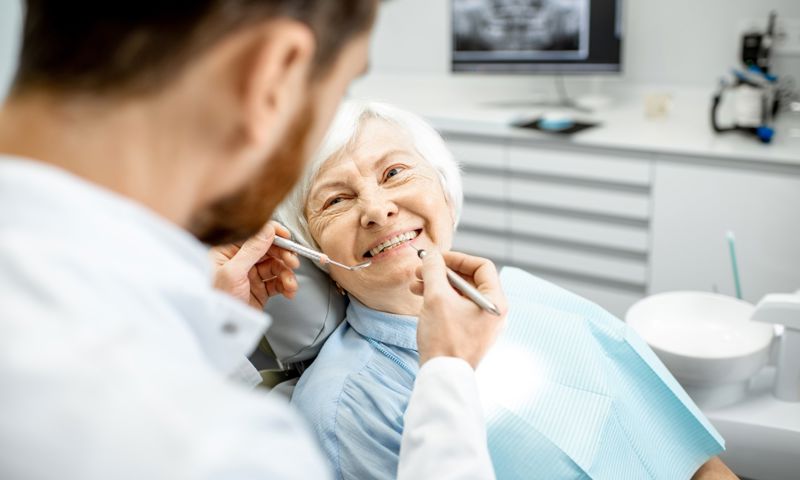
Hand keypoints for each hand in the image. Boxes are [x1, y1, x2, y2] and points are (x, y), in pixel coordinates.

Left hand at [210, 221, 299, 309]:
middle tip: (293, 262)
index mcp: (227, 251)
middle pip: (269, 250)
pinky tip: (289, 290)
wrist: (221, 328)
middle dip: (284, 256)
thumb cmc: (217, 301)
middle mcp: (240, 261)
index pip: (254, 235)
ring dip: (287, 274)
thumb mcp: (233, 272)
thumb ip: (252, 249)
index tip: (287, 237)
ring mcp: (250, 275)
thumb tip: (267, 230)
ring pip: (276, 267)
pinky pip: (277, 282)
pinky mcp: (259, 289)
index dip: (273, 234)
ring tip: (291, 284)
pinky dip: (286, 286)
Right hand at [410, 250, 506, 368]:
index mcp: (495, 301)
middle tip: (420, 270)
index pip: (482, 266)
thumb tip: (431, 256)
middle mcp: (493, 312)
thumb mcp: (437, 297)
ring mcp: (482, 324)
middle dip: (442, 272)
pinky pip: (457, 309)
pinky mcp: (470, 334)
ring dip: (437, 285)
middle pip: (469, 280)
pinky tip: (421, 299)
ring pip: (460, 295)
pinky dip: (441, 301)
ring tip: (415, 284)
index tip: (436, 258)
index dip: (458, 258)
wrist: (442, 376)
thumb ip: (434, 270)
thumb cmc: (444, 338)